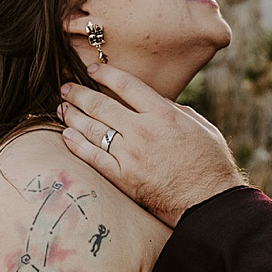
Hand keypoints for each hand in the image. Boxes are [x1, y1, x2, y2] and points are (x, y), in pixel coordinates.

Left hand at [59, 64, 243, 224]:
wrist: (208, 202)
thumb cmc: (210, 164)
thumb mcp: (200, 126)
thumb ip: (175, 111)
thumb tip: (157, 101)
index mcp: (163, 114)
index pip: (126, 85)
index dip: (105, 74)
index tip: (91, 69)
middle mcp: (142, 131)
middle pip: (101, 105)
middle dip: (79, 94)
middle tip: (66, 88)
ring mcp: (130, 155)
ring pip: (92, 129)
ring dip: (73, 116)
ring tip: (62, 108)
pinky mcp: (123, 178)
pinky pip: (93, 158)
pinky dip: (77, 145)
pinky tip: (66, 136)